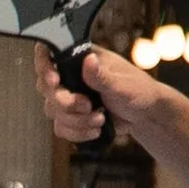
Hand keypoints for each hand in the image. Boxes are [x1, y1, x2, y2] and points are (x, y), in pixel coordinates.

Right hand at [33, 42, 154, 143]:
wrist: (144, 115)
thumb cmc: (137, 91)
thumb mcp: (122, 83)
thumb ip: (102, 76)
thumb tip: (88, 61)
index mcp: (81, 59)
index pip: (49, 54)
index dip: (44, 67)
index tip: (55, 81)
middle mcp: (70, 76)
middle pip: (46, 88)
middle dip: (66, 103)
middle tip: (88, 106)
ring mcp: (68, 96)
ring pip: (52, 111)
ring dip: (76, 121)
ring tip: (100, 120)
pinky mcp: (70, 116)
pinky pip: (60, 127)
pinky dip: (77, 133)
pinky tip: (95, 130)